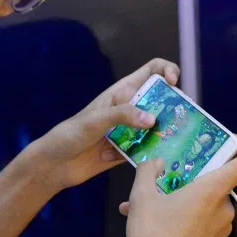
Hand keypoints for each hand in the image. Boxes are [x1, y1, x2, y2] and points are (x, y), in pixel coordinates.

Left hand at [29, 59, 180, 190]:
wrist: (54, 165)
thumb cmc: (70, 135)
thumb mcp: (95, 120)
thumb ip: (123, 116)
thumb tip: (152, 120)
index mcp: (122, 92)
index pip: (151, 71)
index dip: (167, 70)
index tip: (173, 83)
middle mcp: (130, 109)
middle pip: (162, 100)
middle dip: (175, 106)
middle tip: (182, 117)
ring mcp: (131, 131)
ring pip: (159, 127)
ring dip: (168, 132)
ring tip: (178, 140)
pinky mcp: (131, 152)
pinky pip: (150, 150)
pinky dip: (157, 153)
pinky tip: (161, 159)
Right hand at [116, 138, 236, 236]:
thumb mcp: (141, 196)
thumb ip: (149, 171)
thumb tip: (155, 162)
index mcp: (213, 191)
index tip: (233, 139)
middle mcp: (224, 209)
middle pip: (218, 182)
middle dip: (193, 177)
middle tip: (168, 175)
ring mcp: (221, 230)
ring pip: (205, 204)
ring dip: (181, 199)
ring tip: (147, 205)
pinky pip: (202, 223)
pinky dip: (183, 218)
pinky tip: (155, 225)